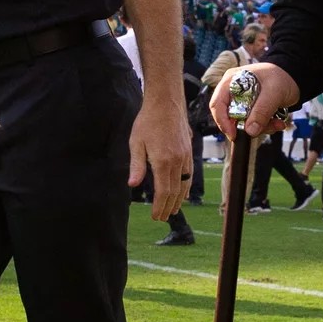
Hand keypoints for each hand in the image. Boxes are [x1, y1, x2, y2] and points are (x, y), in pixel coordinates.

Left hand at [129, 94, 192, 220]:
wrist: (166, 103)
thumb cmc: (148, 121)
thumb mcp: (136, 143)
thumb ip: (137, 165)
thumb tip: (132, 185)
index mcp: (163, 161)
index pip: (163, 191)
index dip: (159, 206)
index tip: (156, 216)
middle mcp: (177, 162)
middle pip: (175, 192)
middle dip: (168, 207)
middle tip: (162, 218)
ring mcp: (185, 157)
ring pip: (184, 185)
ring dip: (179, 200)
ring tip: (173, 210)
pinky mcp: (189, 152)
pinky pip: (190, 174)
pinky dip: (186, 187)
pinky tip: (183, 193)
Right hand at [207, 60, 298, 141]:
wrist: (293, 77)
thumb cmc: (282, 76)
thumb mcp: (274, 92)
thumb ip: (262, 111)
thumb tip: (250, 130)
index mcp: (231, 81)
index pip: (217, 104)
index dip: (222, 121)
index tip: (233, 134)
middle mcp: (232, 92)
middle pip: (229, 117)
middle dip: (246, 127)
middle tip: (262, 129)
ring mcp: (241, 102)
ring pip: (242, 123)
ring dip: (260, 128)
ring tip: (277, 123)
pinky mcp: (250, 110)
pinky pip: (252, 124)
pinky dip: (265, 126)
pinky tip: (277, 122)